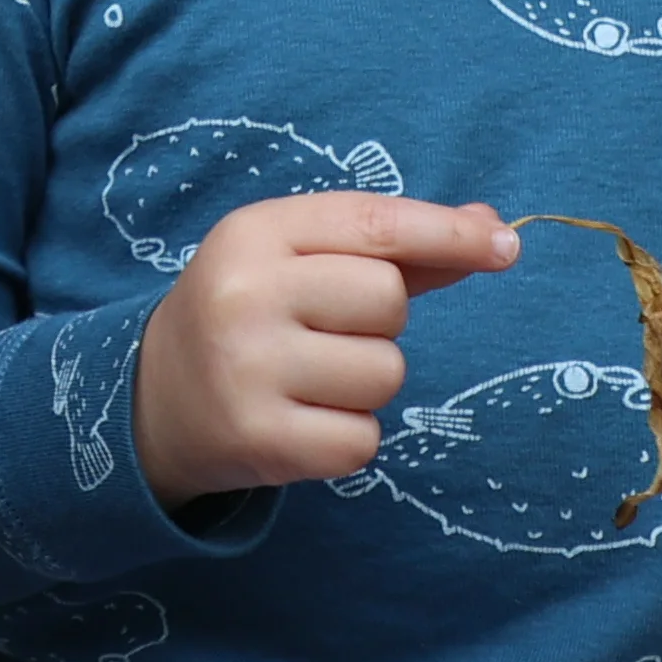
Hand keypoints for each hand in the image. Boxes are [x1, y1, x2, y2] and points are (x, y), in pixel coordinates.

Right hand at [131, 191, 519, 500]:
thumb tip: (494, 232)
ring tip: (310, 379)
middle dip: (379, 321)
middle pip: (388, 299)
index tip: (505, 248)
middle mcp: (245, 293)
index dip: (446, 233)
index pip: (373, 223)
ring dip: (366, 383)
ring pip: (385, 373)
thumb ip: (396, 246)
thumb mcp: (300, 259)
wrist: (155, 397)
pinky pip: (364, 439)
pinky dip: (348, 436)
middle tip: (325, 332)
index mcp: (254, 232)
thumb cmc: (251, 312)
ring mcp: (248, 368)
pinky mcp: (260, 439)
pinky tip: (302, 420)